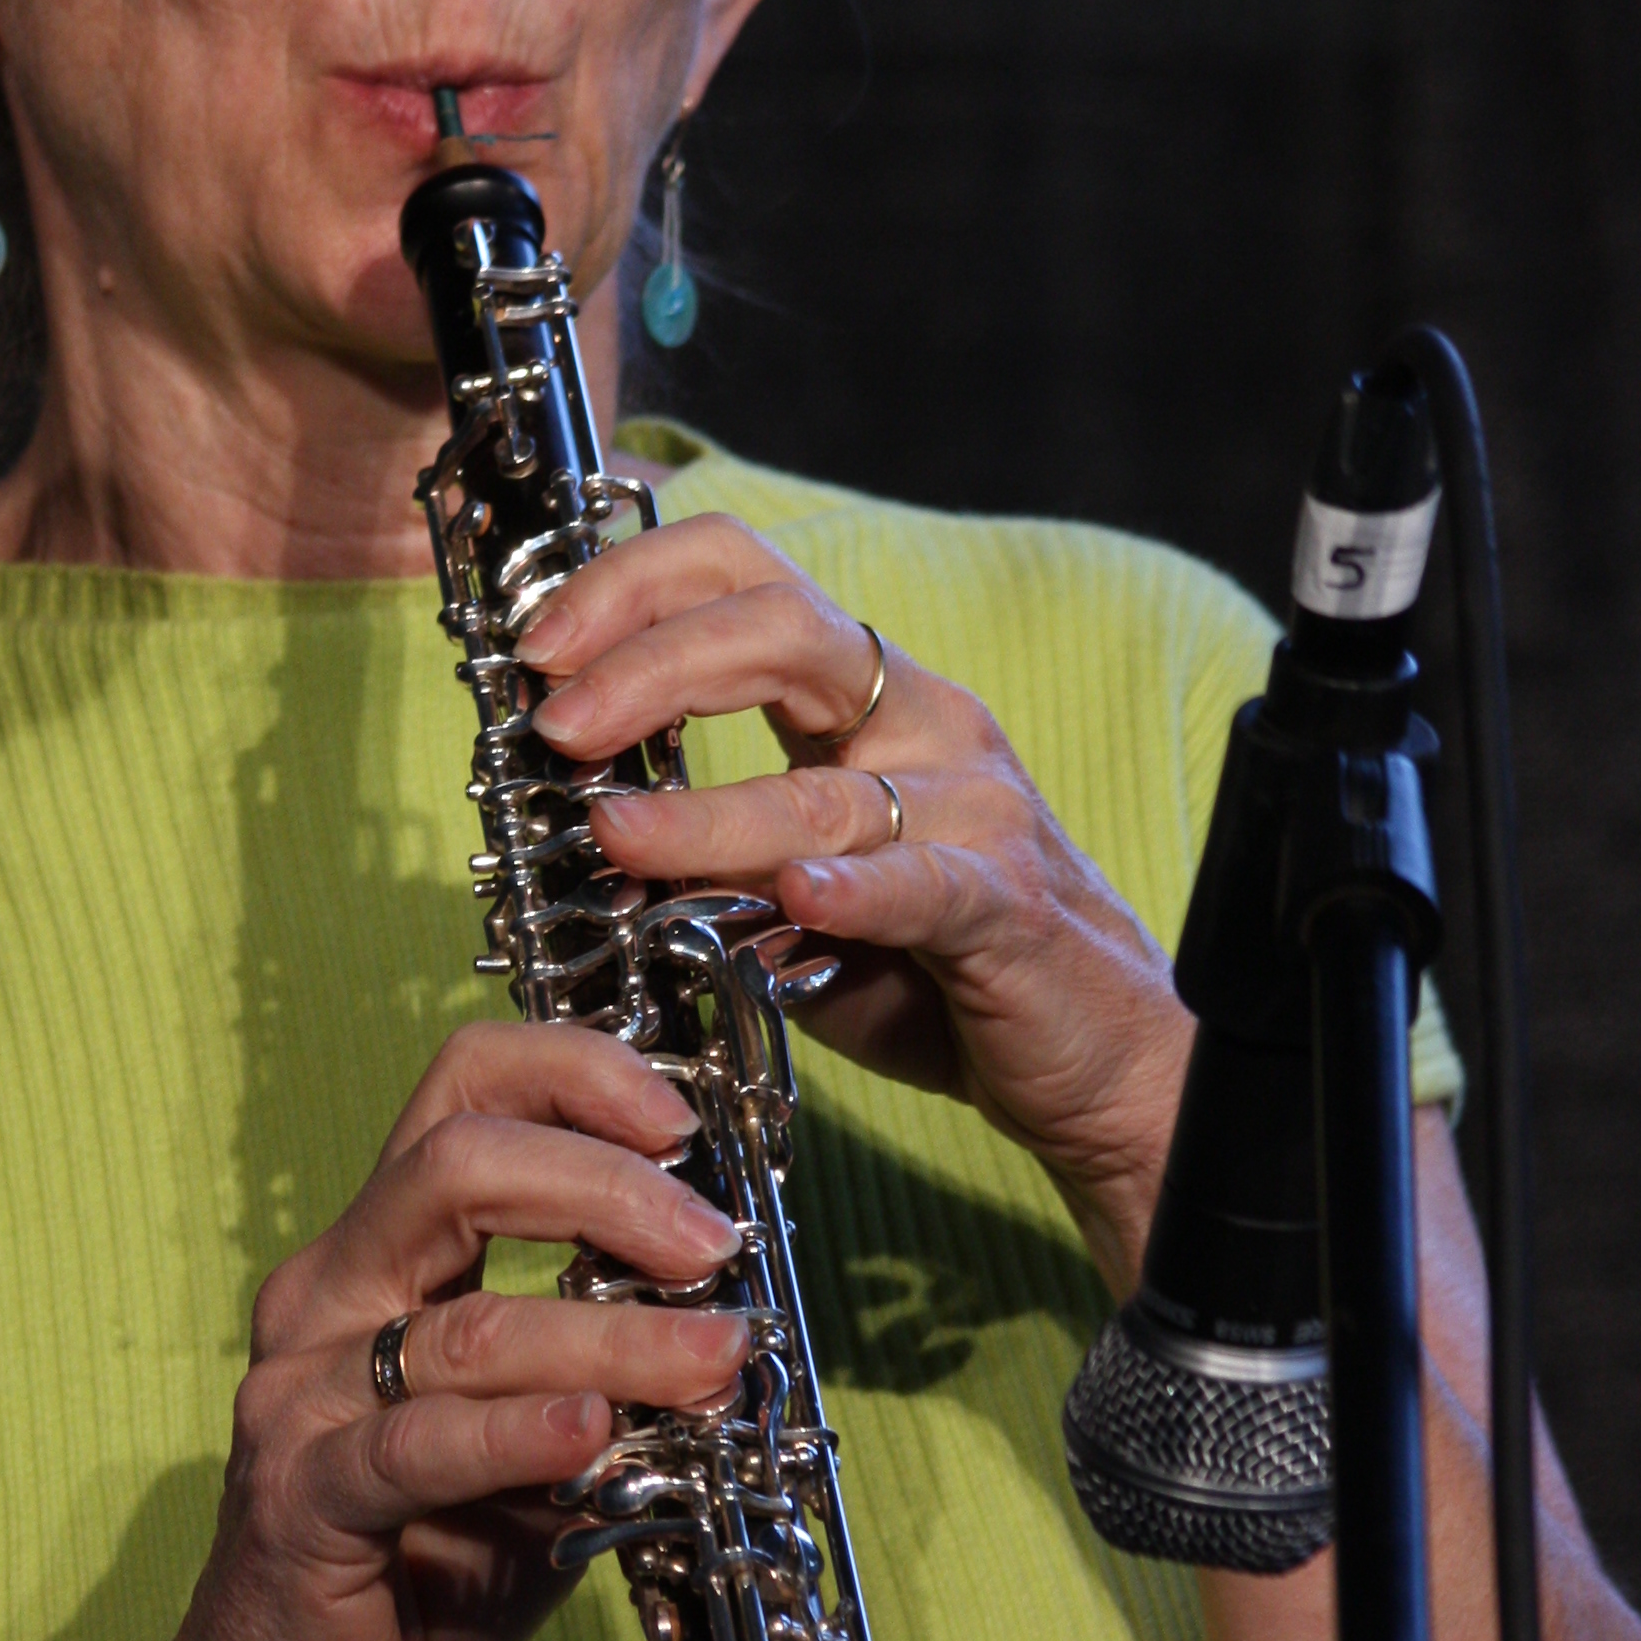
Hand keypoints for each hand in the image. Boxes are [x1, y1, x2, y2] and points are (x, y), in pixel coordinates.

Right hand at [149, 1020, 750, 1640]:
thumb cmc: (421, 1572)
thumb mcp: (542, 1456)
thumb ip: (607, 1379)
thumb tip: (735, 1328)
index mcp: (378, 1256)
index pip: (461, 1095)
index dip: (575, 1077)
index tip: (682, 1123)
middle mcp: (327, 1297)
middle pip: (460, 1162)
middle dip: (610, 1187)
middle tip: (714, 1248)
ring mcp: (301, 1394)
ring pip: (471, 1321)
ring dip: (616, 1338)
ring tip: (716, 1361)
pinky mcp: (298, 1495)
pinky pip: (419, 1445)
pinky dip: (519, 1434)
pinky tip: (594, 1434)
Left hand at [518, 514, 1192, 1291]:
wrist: (1097, 1059)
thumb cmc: (938, 971)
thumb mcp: (798, 899)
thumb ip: (712, 860)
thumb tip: (590, 840)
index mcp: (865, 700)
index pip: (748, 580)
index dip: (637, 590)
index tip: (542, 650)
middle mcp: (923, 725)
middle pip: (785, 634)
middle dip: (653, 664)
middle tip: (559, 722)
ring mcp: (975, 809)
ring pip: (826, 789)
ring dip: (707, 814)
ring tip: (615, 834)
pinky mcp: (1009, 904)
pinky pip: (924, 884)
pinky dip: (857, 889)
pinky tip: (797, 896)